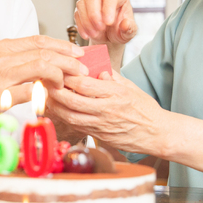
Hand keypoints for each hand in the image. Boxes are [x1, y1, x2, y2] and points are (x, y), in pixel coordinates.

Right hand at [0, 35, 87, 133]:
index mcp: (0, 47)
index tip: (77, 53)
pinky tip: (51, 100)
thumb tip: (38, 62)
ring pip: (41, 68)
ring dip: (61, 76)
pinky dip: (44, 95)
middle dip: (69, 60)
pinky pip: (30, 92)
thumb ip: (11, 60)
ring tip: (70, 84)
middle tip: (83, 69)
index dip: (62, 46)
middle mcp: (0, 58)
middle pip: (44, 53)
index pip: (38, 41)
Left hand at [46, 70, 165, 155]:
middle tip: (46, 82)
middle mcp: (107, 110)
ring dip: (55, 106)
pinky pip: (76, 126)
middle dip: (55, 91)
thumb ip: (111, 76)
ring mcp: (102, 125)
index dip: (67, 77)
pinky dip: (64, 117)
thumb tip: (95, 67)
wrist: (156, 134)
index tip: (60, 69)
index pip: (84, 84)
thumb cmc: (145, 110)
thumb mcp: (130, 87)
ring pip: (70, 116)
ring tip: (48, 95)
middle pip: (72, 101)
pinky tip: (59, 109)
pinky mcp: (99, 136)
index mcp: (115, 94)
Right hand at [74, 0, 137, 45]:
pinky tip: (87, 35)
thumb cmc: (120, 31)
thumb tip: (125, 24)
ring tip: (94, 34)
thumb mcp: (129, 32)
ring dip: (86, 21)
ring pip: (82, 4)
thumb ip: (129, 29)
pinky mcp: (81, 8)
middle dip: (94, 14)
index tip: (108, 23)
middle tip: (100, 29)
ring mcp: (90, 0)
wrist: (109, 37)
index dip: (108, 8)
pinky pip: (77, 14)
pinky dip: (81, 26)